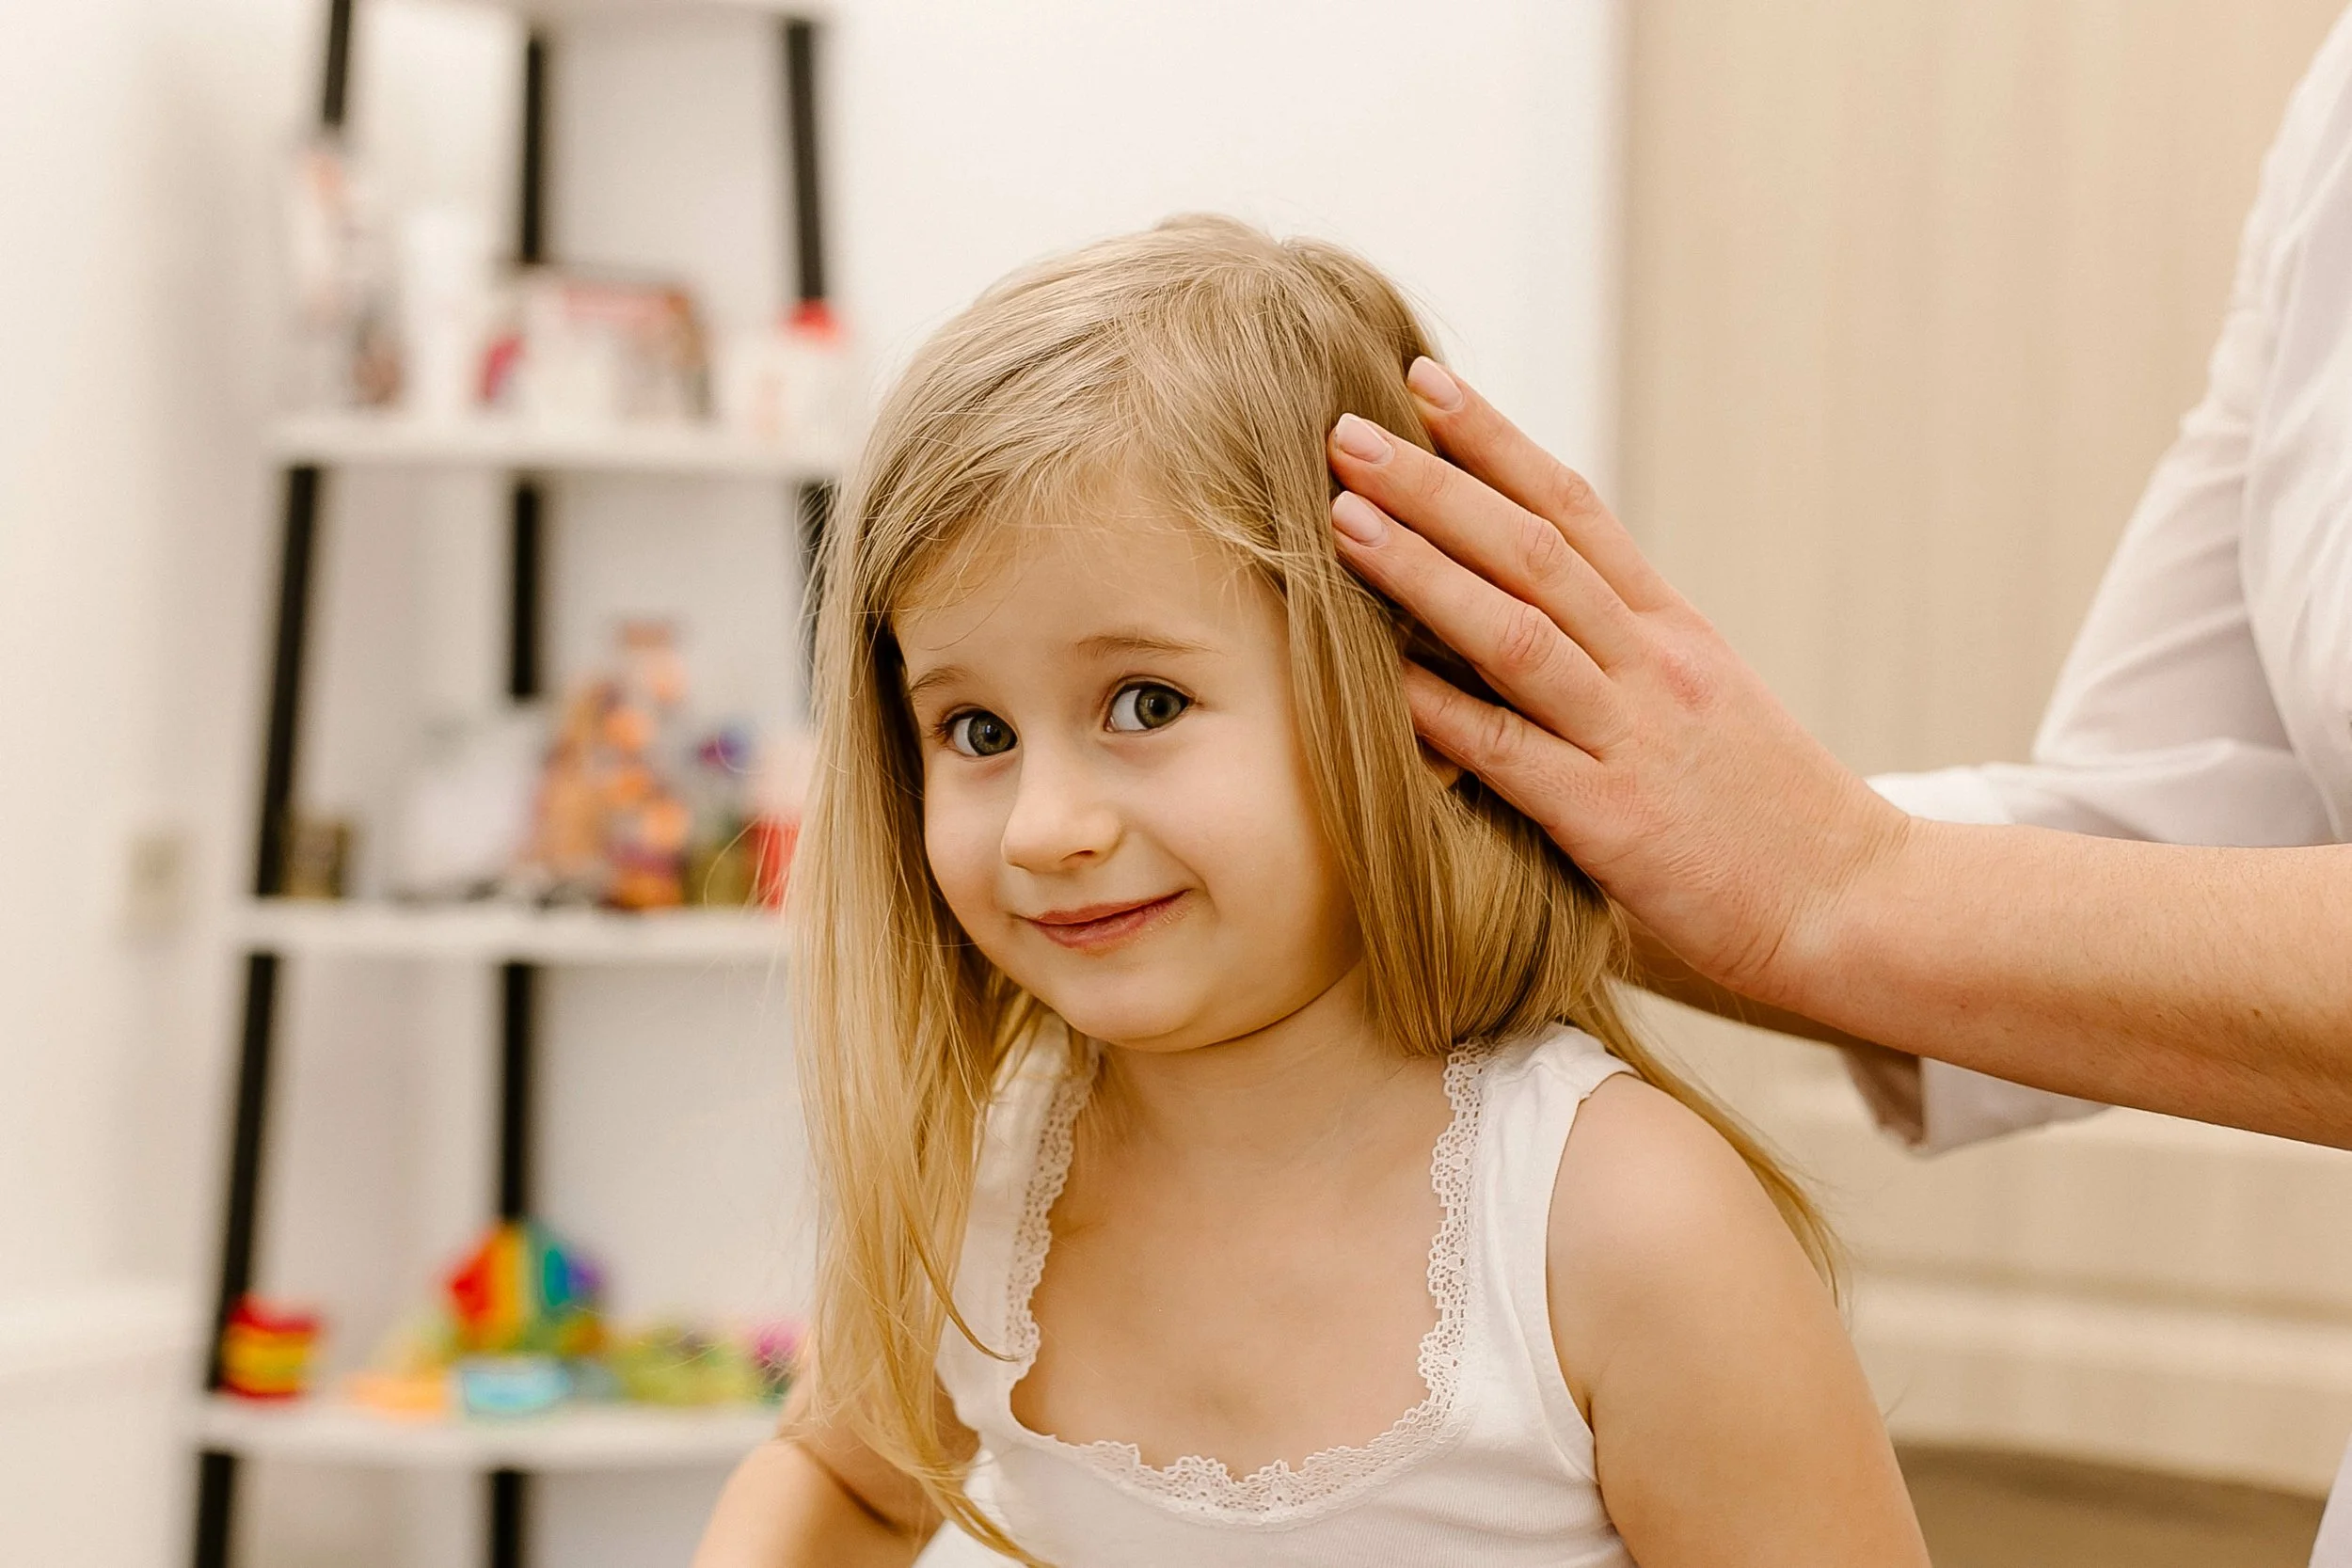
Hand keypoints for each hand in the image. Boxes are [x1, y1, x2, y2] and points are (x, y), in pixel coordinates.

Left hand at [1325, 359, 1910, 1010]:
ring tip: (1343, 518)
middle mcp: (1652, 664)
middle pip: (1532, 548)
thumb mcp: (1708, 708)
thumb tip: (1527, 626)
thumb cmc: (1772, 820)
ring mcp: (1633, 737)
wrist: (1861, 905)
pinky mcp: (1612, 821)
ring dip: (1422, 570)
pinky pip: (1508, 753)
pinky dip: (1437, 710)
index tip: (1425, 384)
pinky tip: (1372, 677)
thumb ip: (1626, 663)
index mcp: (1673, 630)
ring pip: (1514, 631)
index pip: (1575, 508)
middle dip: (1436, 483)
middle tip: (1349, 430)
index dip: (1496, 441)